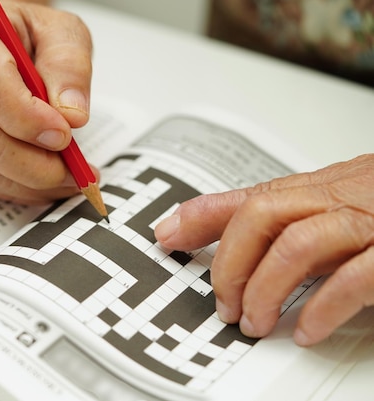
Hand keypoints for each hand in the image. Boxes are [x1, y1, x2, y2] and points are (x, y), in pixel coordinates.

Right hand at [0, 1, 93, 204]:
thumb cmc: (28, 35)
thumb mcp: (60, 31)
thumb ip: (69, 66)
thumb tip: (72, 116)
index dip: (26, 117)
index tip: (64, 135)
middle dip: (33, 164)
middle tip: (76, 171)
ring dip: (28, 183)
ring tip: (69, 178)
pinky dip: (16, 188)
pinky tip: (45, 182)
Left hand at [155, 154, 373, 345]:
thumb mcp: (330, 209)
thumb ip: (272, 220)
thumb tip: (199, 228)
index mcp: (321, 188)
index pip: (249, 196)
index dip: (202, 216)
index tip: (166, 238)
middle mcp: (342, 197)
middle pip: (264, 215)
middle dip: (231, 262)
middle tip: (223, 303)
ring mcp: (373, 221)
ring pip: (299, 244)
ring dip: (266, 289)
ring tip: (254, 322)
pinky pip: (356, 277)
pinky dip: (322, 308)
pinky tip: (304, 331)